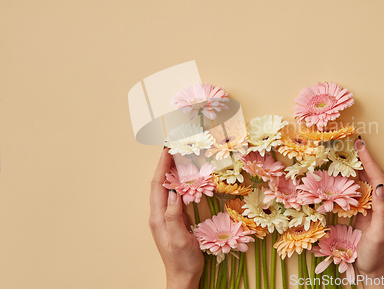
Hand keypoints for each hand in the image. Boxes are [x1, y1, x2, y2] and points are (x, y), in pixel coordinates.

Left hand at [149, 147, 203, 288]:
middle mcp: (159, 214)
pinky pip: (175, 196)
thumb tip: (174, 193)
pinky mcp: (174, 219)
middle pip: (160, 184)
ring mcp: (166, 216)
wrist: (183, 276)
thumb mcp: (179, 238)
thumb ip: (174, 216)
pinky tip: (185, 179)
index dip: (162, 166)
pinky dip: (179, 184)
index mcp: (158, 217)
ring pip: (167, 189)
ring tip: (178, 157)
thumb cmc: (182, 260)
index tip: (167, 149)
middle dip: (165, 164)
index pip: (158, 185)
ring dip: (171, 172)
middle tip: (174, 147)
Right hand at [353, 138, 383, 287]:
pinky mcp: (368, 214)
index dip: (369, 161)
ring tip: (349, 154)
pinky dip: (353, 181)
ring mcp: (376, 209)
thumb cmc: (376, 255)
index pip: (379, 178)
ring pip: (367, 183)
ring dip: (358, 168)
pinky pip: (361, 193)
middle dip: (364, 160)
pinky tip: (346, 176)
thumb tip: (380, 187)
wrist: (374, 272)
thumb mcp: (380, 234)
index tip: (360, 145)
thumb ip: (382, 210)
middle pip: (374, 177)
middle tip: (353, 143)